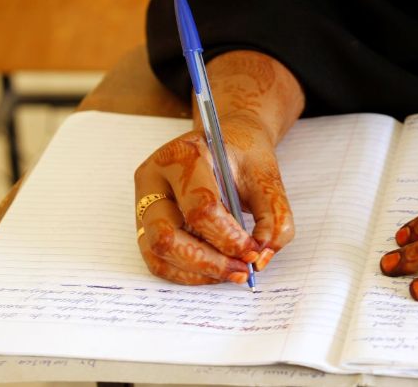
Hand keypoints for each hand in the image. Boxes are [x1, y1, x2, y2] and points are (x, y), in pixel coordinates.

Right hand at [135, 50, 303, 284]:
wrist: (226, 143)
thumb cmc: (243, 154)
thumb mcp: (267, 176)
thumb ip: (274, 214)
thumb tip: (262, 257)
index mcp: (182, 155)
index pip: (200, 207)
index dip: (229, 237)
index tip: (254, 251)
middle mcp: (153, 178)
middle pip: (167, 236)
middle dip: (208, 261)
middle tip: (242, 270)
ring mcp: (143, 202)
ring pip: (158, 254)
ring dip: (198, 272)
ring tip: (233, 272)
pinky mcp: (145, 223)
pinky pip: (157, 260)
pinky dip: (187, 274)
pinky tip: (215, 271)